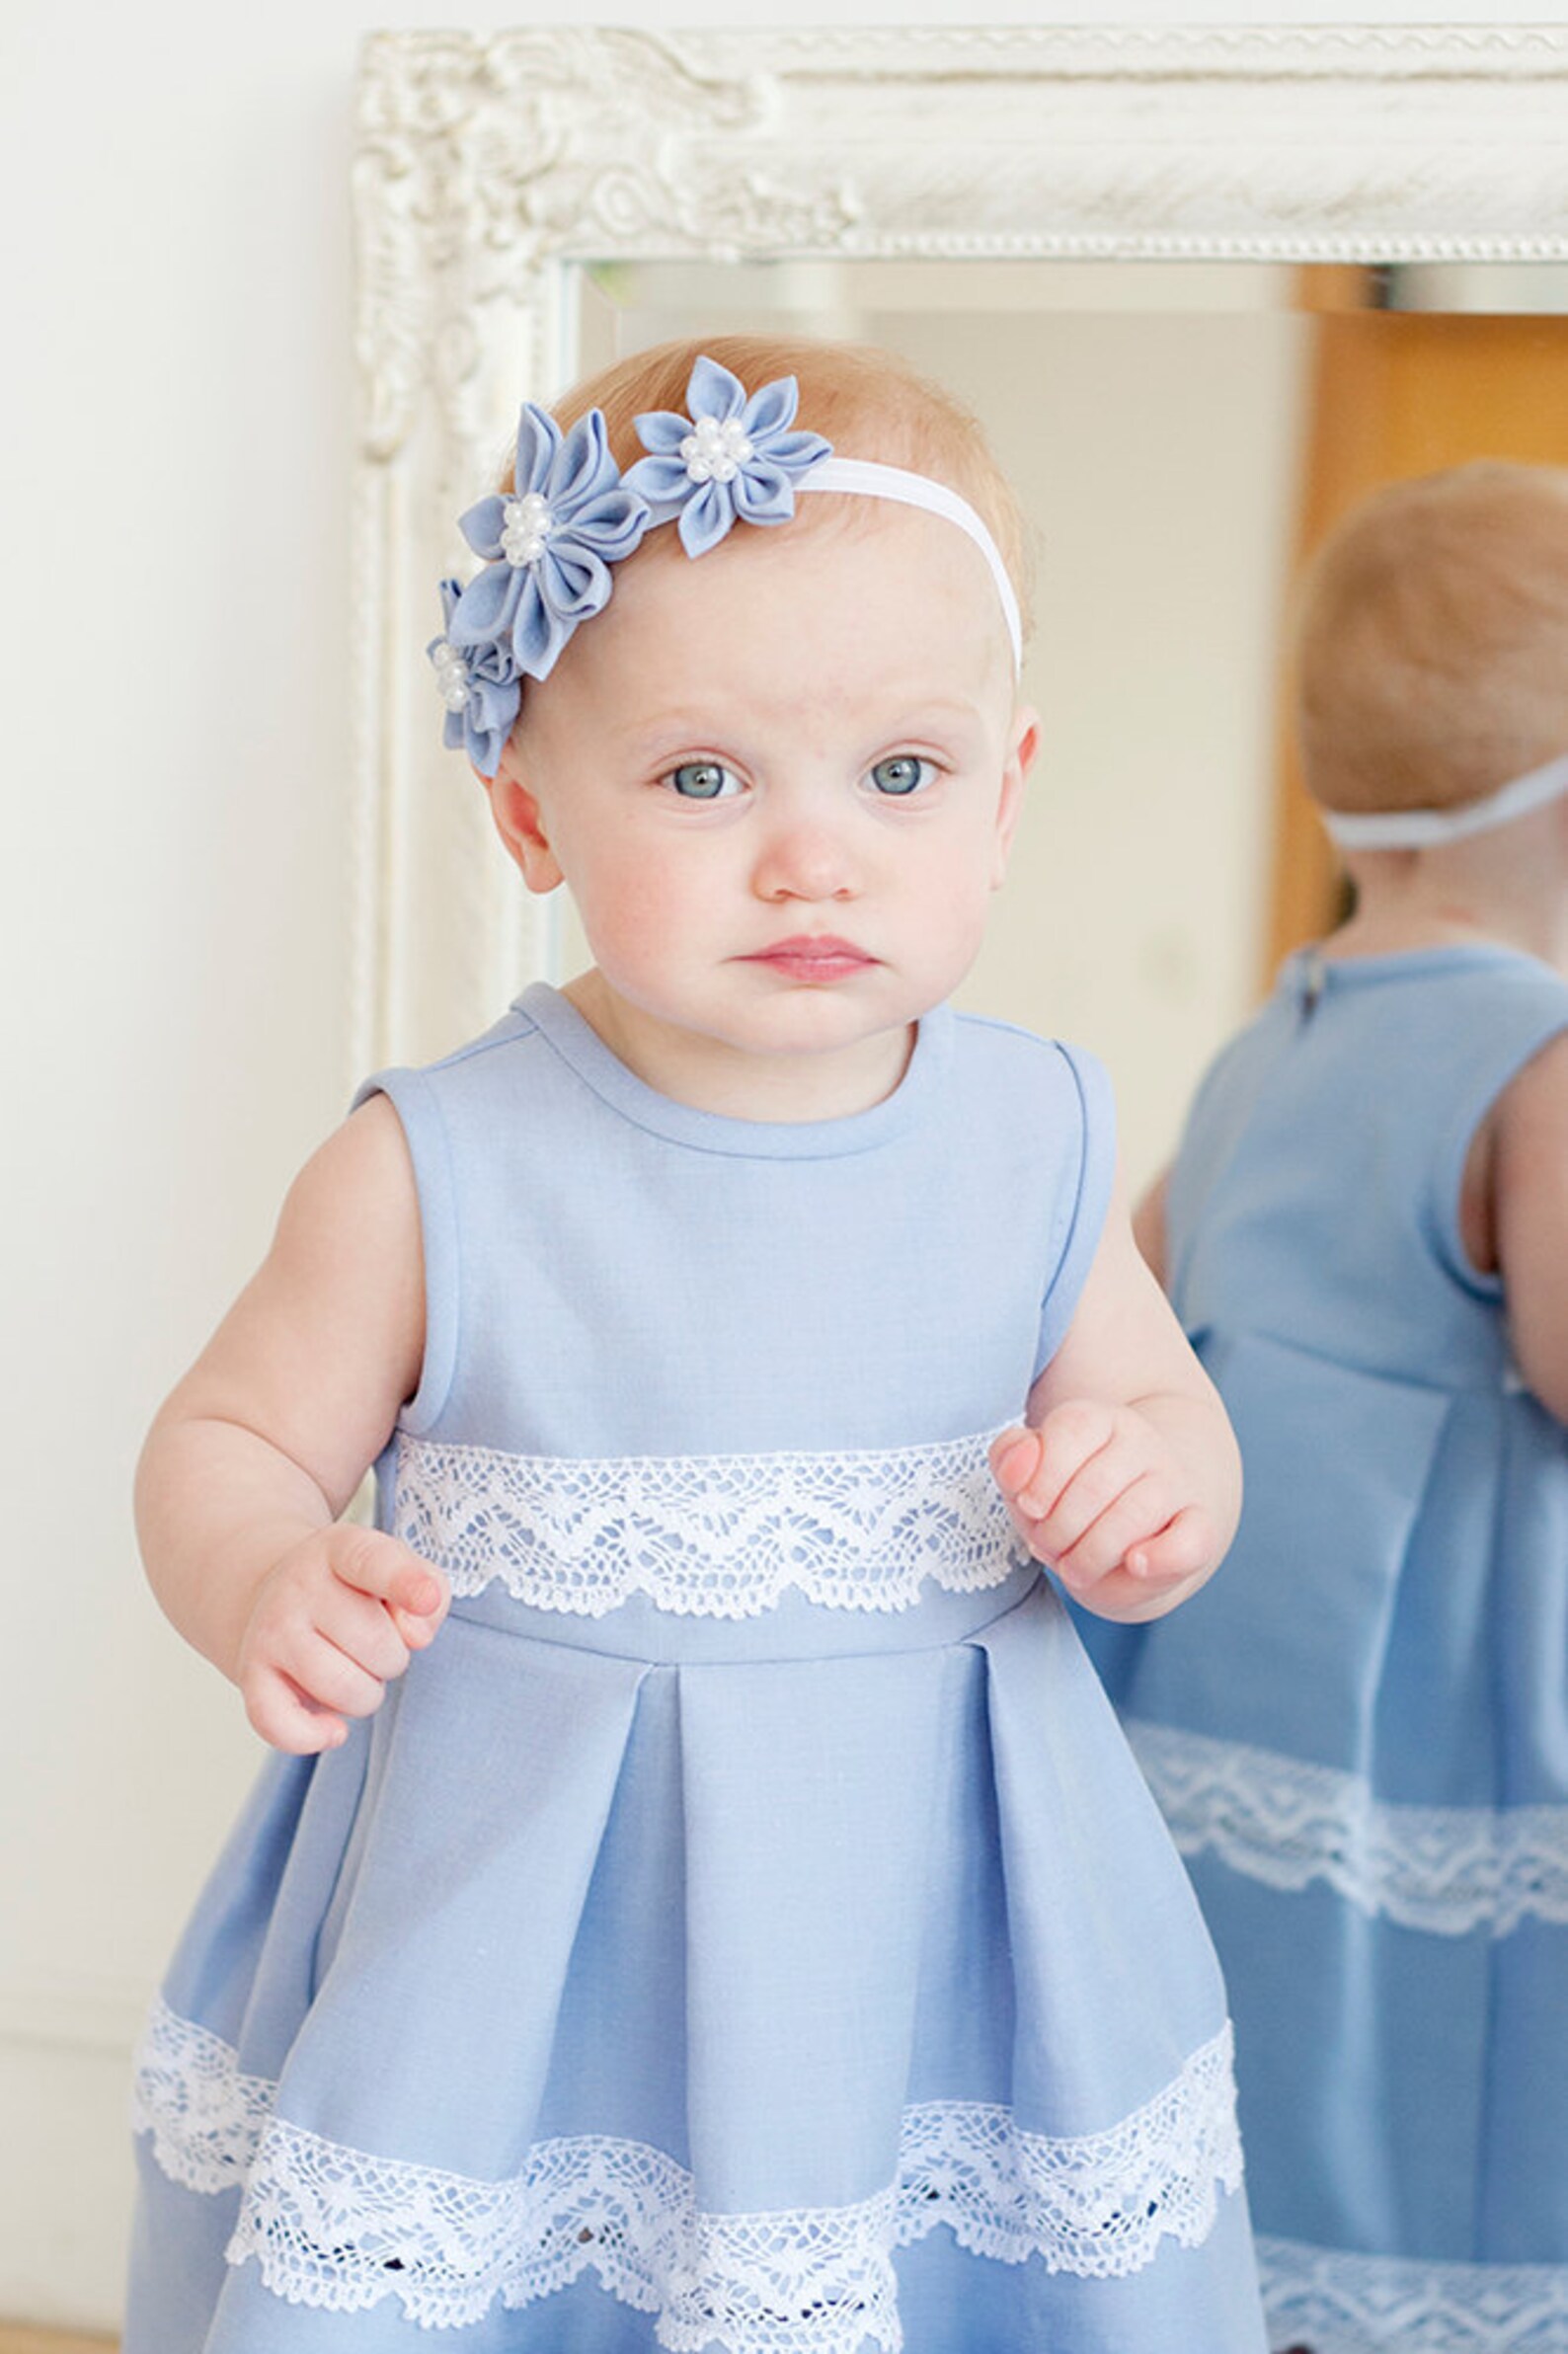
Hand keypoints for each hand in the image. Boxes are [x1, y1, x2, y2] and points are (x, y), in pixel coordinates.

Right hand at [234, 1526, 449, 1753]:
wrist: (274, 1594)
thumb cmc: (353, 1590)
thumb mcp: (397, 1569)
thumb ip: (429, 1590)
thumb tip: (416, 1636)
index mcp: (341, 1549)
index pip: (373, 1561)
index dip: (405, 1582)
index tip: (427, 1600)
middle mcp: (299, 1585)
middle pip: (377, 1644)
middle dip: (393, 1657)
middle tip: (376, 1645)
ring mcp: (270, 1631)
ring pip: (344, 1690)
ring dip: (366, 1695)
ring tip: (355, 1671)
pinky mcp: (251, 1676)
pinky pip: (282, 1726)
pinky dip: (314, 1737)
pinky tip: (333, 1728)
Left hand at [990, 1399, 1218, 1619]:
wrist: (1135, 1530)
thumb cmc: (1071, 1501)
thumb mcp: (1030, 1478)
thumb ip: (1010, 1458)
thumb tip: (1020, 1460)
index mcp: (1099, 1420)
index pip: (1073, 1429)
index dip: (1042, 1478)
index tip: (1030, 1508)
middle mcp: (1142, 1443)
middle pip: (1097, 1483)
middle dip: (1059, 1529)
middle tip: (1048, 1548)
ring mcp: (1175, 1483)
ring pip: (1136, 1513)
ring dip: (1093, 1553)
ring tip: (1074, 1569)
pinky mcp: (1200, 1526)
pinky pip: (1190, 1541)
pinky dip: (1162, 1557)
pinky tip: (1136, 1564)